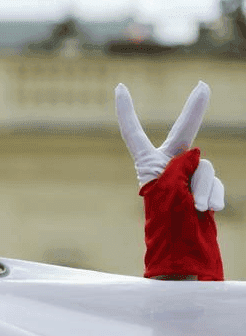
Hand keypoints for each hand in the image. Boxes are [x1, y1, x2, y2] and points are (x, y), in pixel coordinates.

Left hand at [116, 82, 223, 280]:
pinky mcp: (205, 189)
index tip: (119, 87)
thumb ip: (184, 164)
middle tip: (203, 86)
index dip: (127, 110)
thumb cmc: (168, 220)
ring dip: (204, 187)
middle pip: (183, 134)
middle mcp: (167, 166)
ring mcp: (188, 177)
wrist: (182, 249)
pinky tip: (209, 211)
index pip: (133, 132)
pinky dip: (215, 195)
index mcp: (147, 164)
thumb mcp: (170, 187)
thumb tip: (197, 156)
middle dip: (194, 111)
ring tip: (195, 207)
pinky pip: (216, 183)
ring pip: (204, 166)